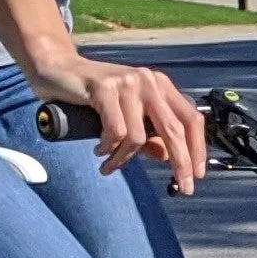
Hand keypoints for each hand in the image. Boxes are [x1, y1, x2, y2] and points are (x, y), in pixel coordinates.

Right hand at [29, 51, 208, 192]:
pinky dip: (108, 147)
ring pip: (138, 136)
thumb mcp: (128, 115)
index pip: (190, 118)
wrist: (58, 70)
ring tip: (110, 165)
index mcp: (160, 86)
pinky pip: (116, 131)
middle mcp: (149, 81)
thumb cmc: (95, 96)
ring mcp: (128, 82)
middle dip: (181, 162)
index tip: (197, 174)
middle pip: (173, 129)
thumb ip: (149, 135)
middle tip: (183, 186)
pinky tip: (99, 149)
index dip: (198, 148)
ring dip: (124, 159)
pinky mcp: (105, 87)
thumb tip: (167, 157)